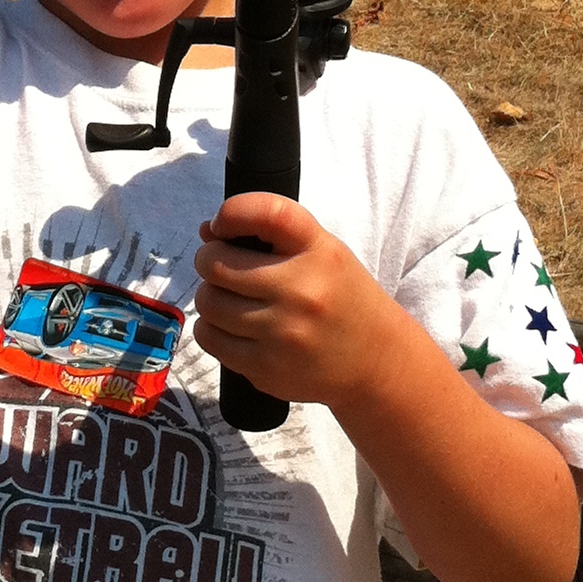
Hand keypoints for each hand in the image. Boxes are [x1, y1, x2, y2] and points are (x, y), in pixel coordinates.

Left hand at [192, 192, 400, 412]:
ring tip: (231, 299)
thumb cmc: (341, 297)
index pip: (267, 213)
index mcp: (319, 251)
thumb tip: (206, 232)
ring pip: (208, 303)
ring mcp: (283, 333)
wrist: (376, 361)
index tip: (222, 225)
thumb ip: (269, 234)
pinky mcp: (266, 368)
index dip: (231, 212)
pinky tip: (233, 327)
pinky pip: (209, 339)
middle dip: (209, 260)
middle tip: (222, 267)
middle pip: (217, 264)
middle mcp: (302, 290)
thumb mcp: (322, 252)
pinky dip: (211, 329)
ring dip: (211, 296)